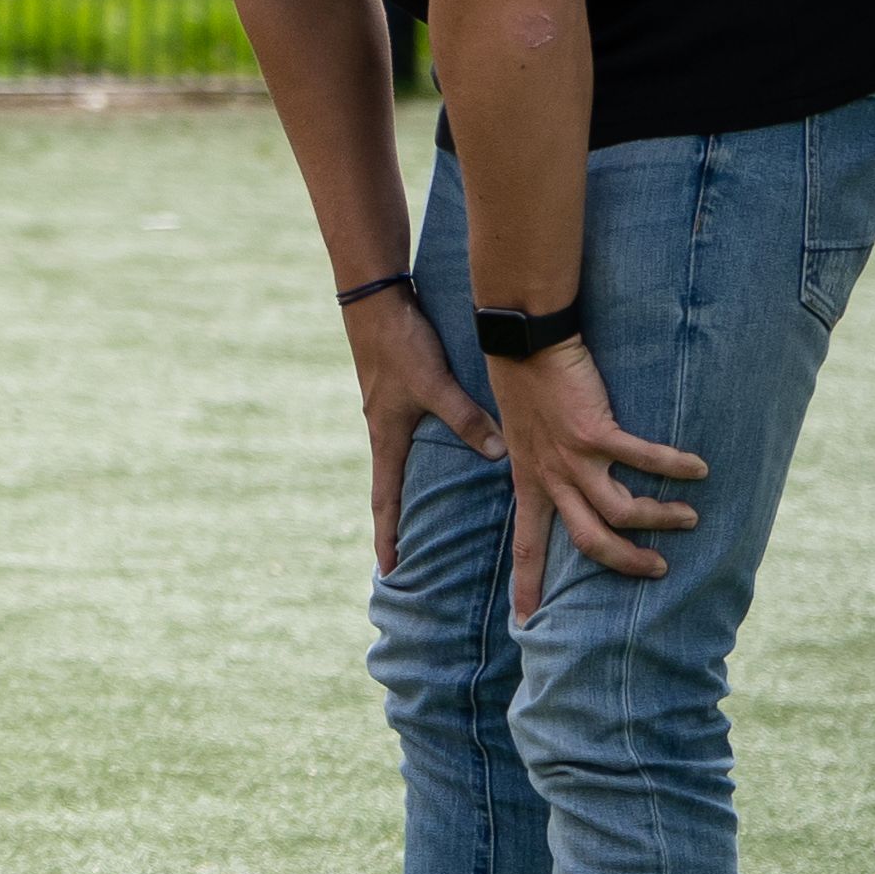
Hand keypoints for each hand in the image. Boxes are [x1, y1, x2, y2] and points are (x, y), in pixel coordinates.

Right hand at [340, 289, 500, 570]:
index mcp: (387, 437)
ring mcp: (391, 414)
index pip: (385, 500)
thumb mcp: (434, 384)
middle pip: (392, 488)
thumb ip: (466, 419)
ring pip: (404, 464)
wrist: (375, 304)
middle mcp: (386, 432)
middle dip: (398, 523)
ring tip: (428, 517)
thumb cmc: (399, 345)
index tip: (390, 570)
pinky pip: (413, 439)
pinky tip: (444, 456)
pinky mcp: (400, 396)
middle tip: (408, 557)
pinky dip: (425, 457)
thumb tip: (498, 455)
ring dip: (411, 491)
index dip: (388, 536)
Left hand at [491, 336, 705, 618]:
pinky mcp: (595, 430)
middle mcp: (551, 476)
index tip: (524, 620)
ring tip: (689, 518)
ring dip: (660, 518)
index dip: (527, 584)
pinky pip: (643, 459)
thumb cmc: (526, 387)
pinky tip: (699, 470)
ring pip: (622, 510)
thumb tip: (562, 480)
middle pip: (589, 541)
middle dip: (625, 562)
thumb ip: (542, 463)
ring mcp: (573, 456)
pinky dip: (674, 467)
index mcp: (530, 482)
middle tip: (657, 569)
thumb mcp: (521, 437)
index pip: (527, 545)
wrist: (523, 344)